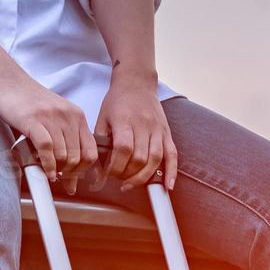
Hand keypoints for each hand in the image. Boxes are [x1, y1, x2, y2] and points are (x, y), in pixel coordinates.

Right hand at [0, 70, 96, 190]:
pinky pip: (47, 149)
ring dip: (57, 170)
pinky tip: (46, 171)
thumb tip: (71, 167)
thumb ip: (66, 135)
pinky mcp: (34, 121)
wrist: (8, 81)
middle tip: (61, 179)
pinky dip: (48, 165)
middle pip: (77, 157)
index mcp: (77, 116)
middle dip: (69, 174)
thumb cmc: (30, 102)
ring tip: (50, 173)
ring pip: (63, 155)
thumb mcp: (56, 116)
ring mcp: (51, 118)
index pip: (91, 151)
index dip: (84, 170)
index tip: (75, 178)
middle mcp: (68, 116)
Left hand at [95, 70, 175, 191]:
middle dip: (127, 174)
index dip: (115, 166)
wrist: (136, 83)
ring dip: (144, 177)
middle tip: (118, 177)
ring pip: (155, 160)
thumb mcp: (102, 118)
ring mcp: (158, 130)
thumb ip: (100, 144)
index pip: (123, 149)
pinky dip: (171, 172)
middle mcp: (143, 125)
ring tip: (132, 183)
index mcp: (124, 120)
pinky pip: (172, 155)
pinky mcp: (167, 134)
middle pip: (140, 158)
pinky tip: (168, 186)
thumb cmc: (117, 102)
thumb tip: (97, 170)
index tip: (108, 174)